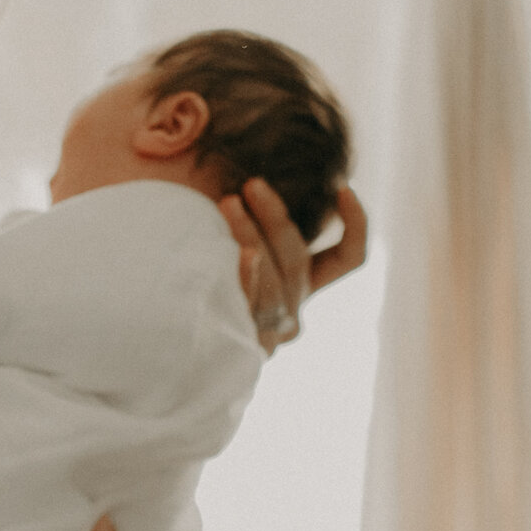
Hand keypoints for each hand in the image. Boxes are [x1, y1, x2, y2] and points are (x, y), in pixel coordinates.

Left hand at [219, 180, 368, 351]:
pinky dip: (249, 279)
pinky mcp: (246, 346)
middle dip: (275, 218)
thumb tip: (252, 180)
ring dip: (253, 237)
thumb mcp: (238, 248)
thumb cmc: (206, 279)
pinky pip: (251, 309)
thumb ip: (255, 225)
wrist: (174, 350)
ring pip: (275, 283)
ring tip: (228, 204)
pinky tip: (242, 255)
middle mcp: (294, 308)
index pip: (349, 258)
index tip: (343, 188)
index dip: (356, 225)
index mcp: (304, 284)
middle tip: (251, 185)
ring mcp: (271, 332)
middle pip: (297, 261)